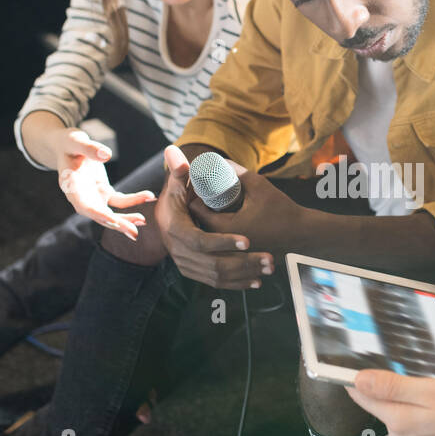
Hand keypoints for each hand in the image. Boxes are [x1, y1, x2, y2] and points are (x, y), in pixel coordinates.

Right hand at [52, 129, 154, 241]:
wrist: (68, 146)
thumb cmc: (69, 142)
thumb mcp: (75, 140)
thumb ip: (89, 148)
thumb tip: (106, 155)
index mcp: (71, 186)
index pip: (84, 205)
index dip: (97, 214)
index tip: (112, 221)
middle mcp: (82, 196)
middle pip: (99, 215)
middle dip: (116, 224)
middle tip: (134, 233)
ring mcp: (93, 196)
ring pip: (110, 212)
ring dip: (126, 218)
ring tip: (143, 221)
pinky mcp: (104, 192)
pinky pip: (120, 200)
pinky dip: (134, 200)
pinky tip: (150, 197)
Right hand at [154, 145, 271, 288]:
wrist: (164, 224)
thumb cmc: (176, 200)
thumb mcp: (179, 187)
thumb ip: (178, 171)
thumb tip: (177, 150)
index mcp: (177, 232)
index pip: (203, 241)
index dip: (225, 241)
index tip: (248, 239)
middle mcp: (179, 254)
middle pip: (216, 265)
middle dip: (246, 263)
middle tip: (270, 259)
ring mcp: (187, 267)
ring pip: (220, 277)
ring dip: (246, 275)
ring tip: (269, 268)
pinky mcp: (196, 275)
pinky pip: (219, 284)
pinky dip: (238, 285)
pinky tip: (256, 283)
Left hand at [189, 168, 309, 256]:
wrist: (302, 235)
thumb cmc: (282, 211)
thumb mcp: (259, 185)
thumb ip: (238, 172)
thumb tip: (218, 161)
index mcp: (224, 227)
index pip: (195, 209)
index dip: (195, 194)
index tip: (201, 183)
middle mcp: (223, 243)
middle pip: (198, 220)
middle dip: (201, 204)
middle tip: (207, 189)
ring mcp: (230, 251)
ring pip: (209, 230)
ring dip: (209, 216)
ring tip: (216, 200)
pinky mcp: (238, 254)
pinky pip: (220, 239)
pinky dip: (220, 226)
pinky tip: (228, 213)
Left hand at [345, 370, 434, 435]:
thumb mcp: (432, 391)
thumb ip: (393, 387)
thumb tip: (357, 380)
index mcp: (396, 421)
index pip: (362, 395)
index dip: (360, 376)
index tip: (363, 359)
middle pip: (379, 405)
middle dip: (388, 386)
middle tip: (411, 370)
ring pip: (396, 414)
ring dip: (404, 399)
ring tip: (427, 387)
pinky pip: (410, 424)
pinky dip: (417, 412)